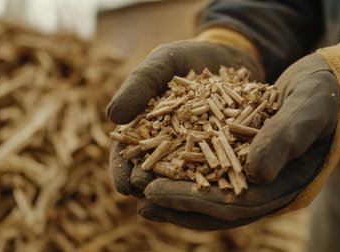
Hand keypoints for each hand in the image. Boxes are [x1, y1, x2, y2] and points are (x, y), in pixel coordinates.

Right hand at [107, 41, 264, 195]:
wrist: (227, 54)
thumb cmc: (186, 58)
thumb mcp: (162, 63)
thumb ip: (138, 85)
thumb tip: (112, 116)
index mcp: (146, 130)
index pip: (127, 155)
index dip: (123, 171)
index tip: (123, 186)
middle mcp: (170, 146)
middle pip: (155, 171)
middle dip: (151, 186)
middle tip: (151, 196)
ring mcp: (199, 151)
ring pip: (187, 175)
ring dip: (182, 189)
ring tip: (180, 200)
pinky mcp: (227, 150)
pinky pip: (220, 166)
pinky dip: (217, 177)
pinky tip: (219, 188)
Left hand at [137, 53, 339, 229]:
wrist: (332, 85)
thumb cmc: (326, 95)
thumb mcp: (310, 108)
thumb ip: (287, 137)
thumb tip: (258, 172)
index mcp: (288, 186)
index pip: (234, 205)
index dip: (193, 201)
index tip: (155, 193)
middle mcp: (269, 189)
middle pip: (216, 207)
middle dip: (176, 202)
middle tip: (138, 196)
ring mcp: (257, 176)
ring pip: (210, 193)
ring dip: (175, 193)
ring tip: (139, 190)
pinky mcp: (245, 158)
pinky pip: (211, 171)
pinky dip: (184, 171)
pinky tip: (159, 166)